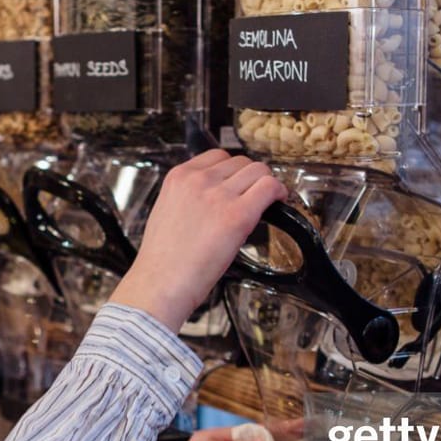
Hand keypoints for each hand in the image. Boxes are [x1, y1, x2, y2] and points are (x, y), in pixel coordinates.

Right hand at [107, 150, 285, 331]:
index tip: (239, 183)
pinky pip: (269, 188)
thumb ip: (189, 197)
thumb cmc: (163, 261)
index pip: (218, 156)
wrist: (161, 284)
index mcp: (179, 177)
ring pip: (259, 171)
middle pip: (241, 162)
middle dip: (250, 178)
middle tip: (255, 196)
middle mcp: (199, 180)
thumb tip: (214, 197)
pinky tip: (279, 202)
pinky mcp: (238, 215)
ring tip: (268, 201)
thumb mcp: (167, 212)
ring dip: (266, 184)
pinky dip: (279, 192)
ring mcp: (219, 196)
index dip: (234, 171)